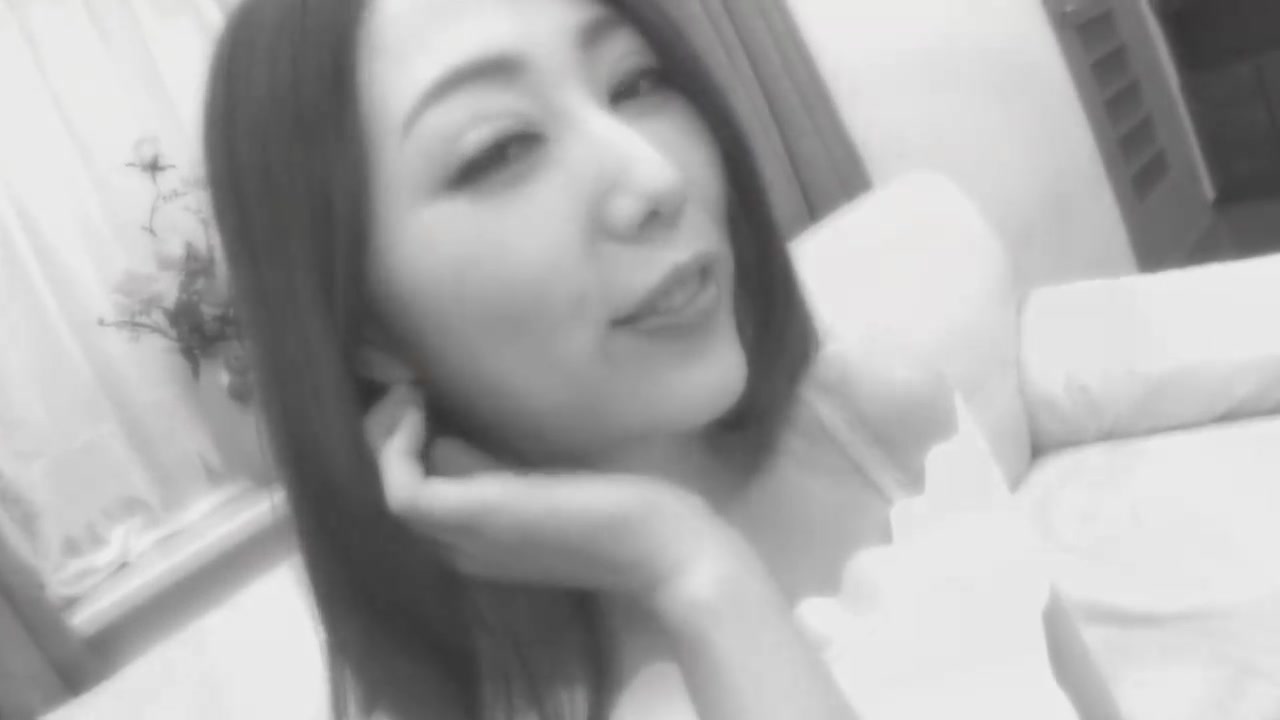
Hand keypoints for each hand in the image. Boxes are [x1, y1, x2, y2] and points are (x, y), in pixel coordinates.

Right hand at [364, 386, 737, 606]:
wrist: (668, 547)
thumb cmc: (632, 505)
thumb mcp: (555, 472)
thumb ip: (509, 457)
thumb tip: (467, 414)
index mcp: (479, 536)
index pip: (410, 495)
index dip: (397, 442)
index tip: (420, 393)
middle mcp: (460, 543)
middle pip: (386, 493)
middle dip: (379, 434)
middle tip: (405, 385)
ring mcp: (465, 535)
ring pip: (382, 493)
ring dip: (380, 434)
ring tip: (407, 390)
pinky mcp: (475, 517)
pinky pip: (400, 491)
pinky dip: (393, 446)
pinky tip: (420, 403)